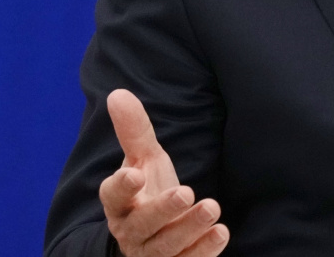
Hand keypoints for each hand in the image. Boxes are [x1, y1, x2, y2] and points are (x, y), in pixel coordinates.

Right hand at [98, 89, 229, 256]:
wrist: (154, 235)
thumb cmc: (148, 190)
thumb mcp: (143, 159)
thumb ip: (134, 131)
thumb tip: (118, 93)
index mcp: (120, 202)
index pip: (112, 196)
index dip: (122, 186)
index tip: (134, 173)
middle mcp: (131, 230)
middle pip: (142, 224)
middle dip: (163, 209)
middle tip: (186, 192)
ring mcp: (151, 253)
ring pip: (165, 247)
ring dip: (189, 229)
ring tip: (212, 208)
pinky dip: (203, 252)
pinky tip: (221, 233)